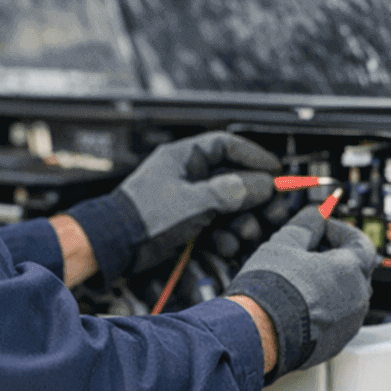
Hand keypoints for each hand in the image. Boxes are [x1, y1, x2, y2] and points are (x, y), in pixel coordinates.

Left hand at [113, 131, 278, 270]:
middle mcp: (186, 174)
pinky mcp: (185, 221)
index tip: (275, 169)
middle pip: (231, 178)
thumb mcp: (194, 201)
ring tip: (248, 231)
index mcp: (183, 157)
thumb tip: (263, 184)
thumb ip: (231, 191)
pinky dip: (224, 233)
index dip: (253, 155)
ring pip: (226, 204)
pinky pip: (215, 223)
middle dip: (254, 196)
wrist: (114, 244)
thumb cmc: (144, 216)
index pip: (225, 145)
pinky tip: (227, 243)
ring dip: (241, 219)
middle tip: (273, 208)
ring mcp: (186, 199)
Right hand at [228, 206, 377, 373]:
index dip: (342, 231)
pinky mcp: (335, 344)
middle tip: (310, 252)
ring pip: (347, 298)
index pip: (361, 243)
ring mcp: (348, 324)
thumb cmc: (271, 290)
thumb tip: (316, 214)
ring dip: (330, 286)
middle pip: (356, 271)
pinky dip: (323, 310)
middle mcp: (357, 299)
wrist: (257, 333)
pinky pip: (336, 321)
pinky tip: (298, 306)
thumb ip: (306, 225)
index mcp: (350, 270)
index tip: (324, 227)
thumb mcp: (285, 243)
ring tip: (300, 281)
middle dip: (336, 259)